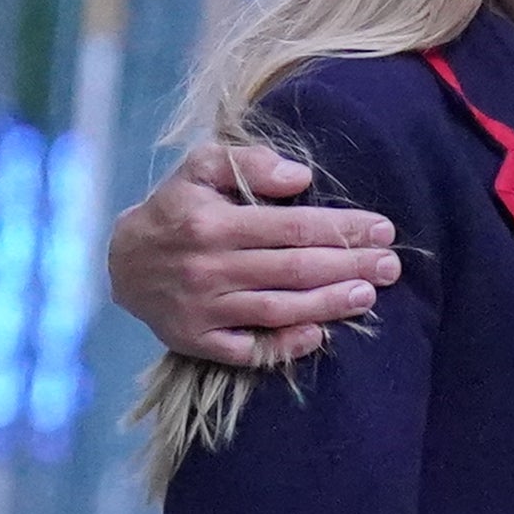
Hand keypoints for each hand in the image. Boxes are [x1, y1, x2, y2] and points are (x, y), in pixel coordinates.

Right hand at [112, 142, 396, 368]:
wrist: (122, 263)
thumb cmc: (175, 208)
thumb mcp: (199, 168)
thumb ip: (247, 163)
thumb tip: (300, 177)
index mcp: (211, 223)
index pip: (292, 227)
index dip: (342, 228)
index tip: (382, 228)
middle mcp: (208, 267)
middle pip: (294, 269)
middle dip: (349, 266)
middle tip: (390, 265)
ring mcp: (203, 309)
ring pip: (279, 309)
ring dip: (329, 304)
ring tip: (368, 295)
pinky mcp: (198, 342)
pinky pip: (249, 350)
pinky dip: (285, 345)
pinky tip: (319, 335)